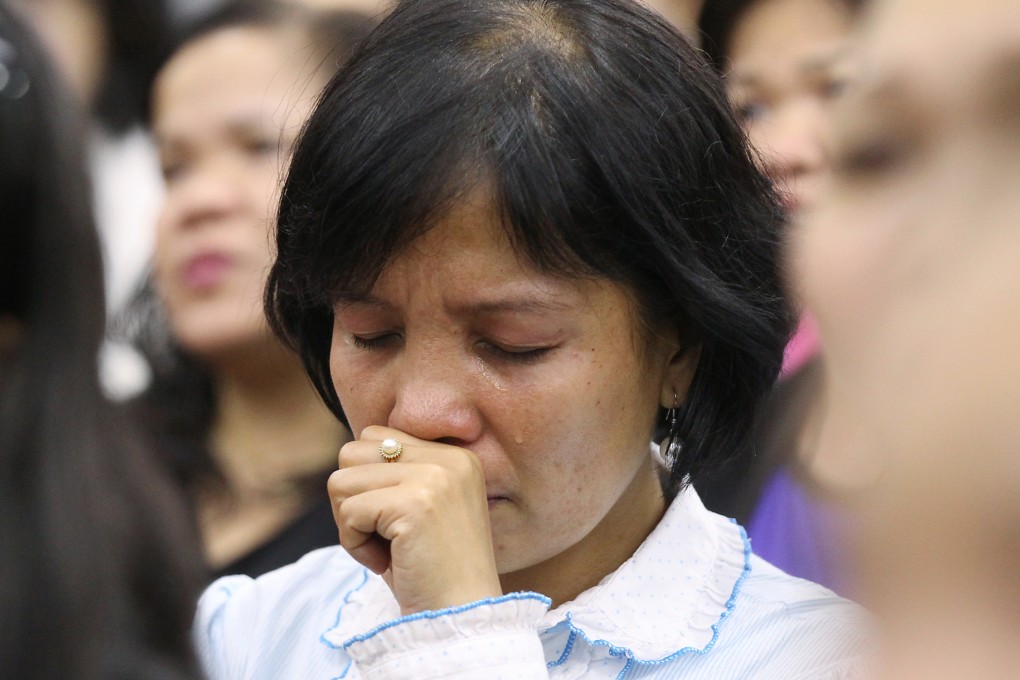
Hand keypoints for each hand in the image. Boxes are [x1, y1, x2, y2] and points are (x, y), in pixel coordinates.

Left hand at [329, 425, 502, 614]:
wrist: (462, 621)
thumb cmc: (433, 574)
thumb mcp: (420, 510)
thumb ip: (395, 474)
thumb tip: (349, 450)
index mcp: (455, 456)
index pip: (376, 436)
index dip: (367, 483)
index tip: (392, 522)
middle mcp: (449, 459)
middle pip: (352, 451)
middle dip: (352, 499)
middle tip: (381, 537)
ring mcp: (434, 478)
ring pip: (342, 479)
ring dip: (350, 523)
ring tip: (386, 550)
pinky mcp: (415, 504)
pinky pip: (348, 511)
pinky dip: (354, 545)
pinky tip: (386, 563)